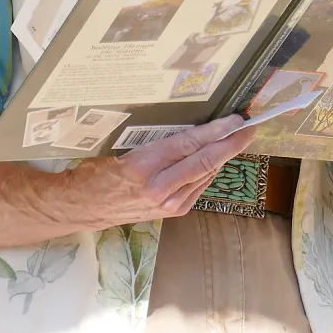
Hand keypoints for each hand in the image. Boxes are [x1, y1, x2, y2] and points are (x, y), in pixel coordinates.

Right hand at [69, 115, 255, 227]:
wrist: (82, 207)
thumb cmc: (98, 171)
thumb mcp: (124, 148)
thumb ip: (159, 143)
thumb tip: (196, 130)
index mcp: (144, 166)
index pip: (190, 144)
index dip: (217, 131)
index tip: (236, 120)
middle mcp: (159, 188)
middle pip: (205, 160)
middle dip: (231, 143)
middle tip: (249, 127)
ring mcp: (167, 204)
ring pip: (205, 174)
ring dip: (224, 156)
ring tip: (237, 138)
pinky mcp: (171, 213)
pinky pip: (199, 187)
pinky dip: (210, 171)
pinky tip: (216, 159)